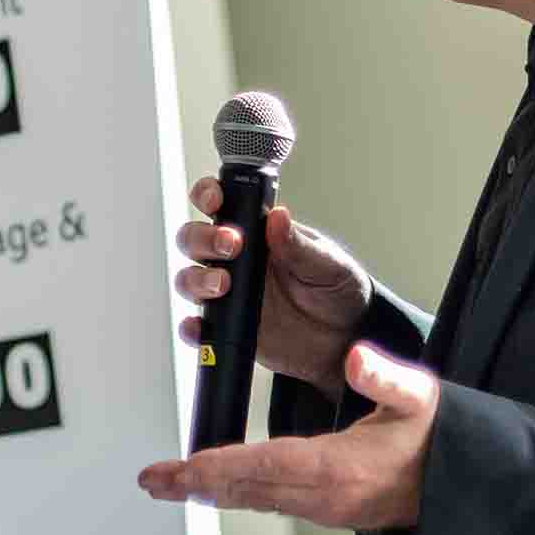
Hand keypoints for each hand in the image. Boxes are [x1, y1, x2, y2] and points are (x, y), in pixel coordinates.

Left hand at [138, 342, 437, 531]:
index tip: (183, 467)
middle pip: (247, 489)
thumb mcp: (421, 399)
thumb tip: (355, 357)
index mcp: (338, 468)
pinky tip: (213, 485)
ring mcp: (323, 509)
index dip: (219, 467)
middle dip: (196, 484)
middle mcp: (324, 496)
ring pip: (254, 500)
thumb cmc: (438, 440)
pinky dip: (236, 492)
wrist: (461, 485)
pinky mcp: (325, 510)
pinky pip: (270, 502)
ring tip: (167, 484)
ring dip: (209, 491)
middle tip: (152, 480)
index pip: (265, 466)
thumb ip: (386, 377)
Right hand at [174, 181, 368, 389]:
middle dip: (202, 238)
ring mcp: (229, 293)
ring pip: (188, 279)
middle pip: (193, 239)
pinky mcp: (228, 327)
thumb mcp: (328, 263)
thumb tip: (278, 216)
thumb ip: (299, 244)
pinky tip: (201, 326)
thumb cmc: (337, 291)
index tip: (216, 201)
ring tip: (223, 285)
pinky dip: (192, 327)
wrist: (346, 339)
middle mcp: (236, 260)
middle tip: (231, 245)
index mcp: (258, 234)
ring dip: (196, 279)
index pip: (222, 204)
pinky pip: (198, 327)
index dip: (208, 195)